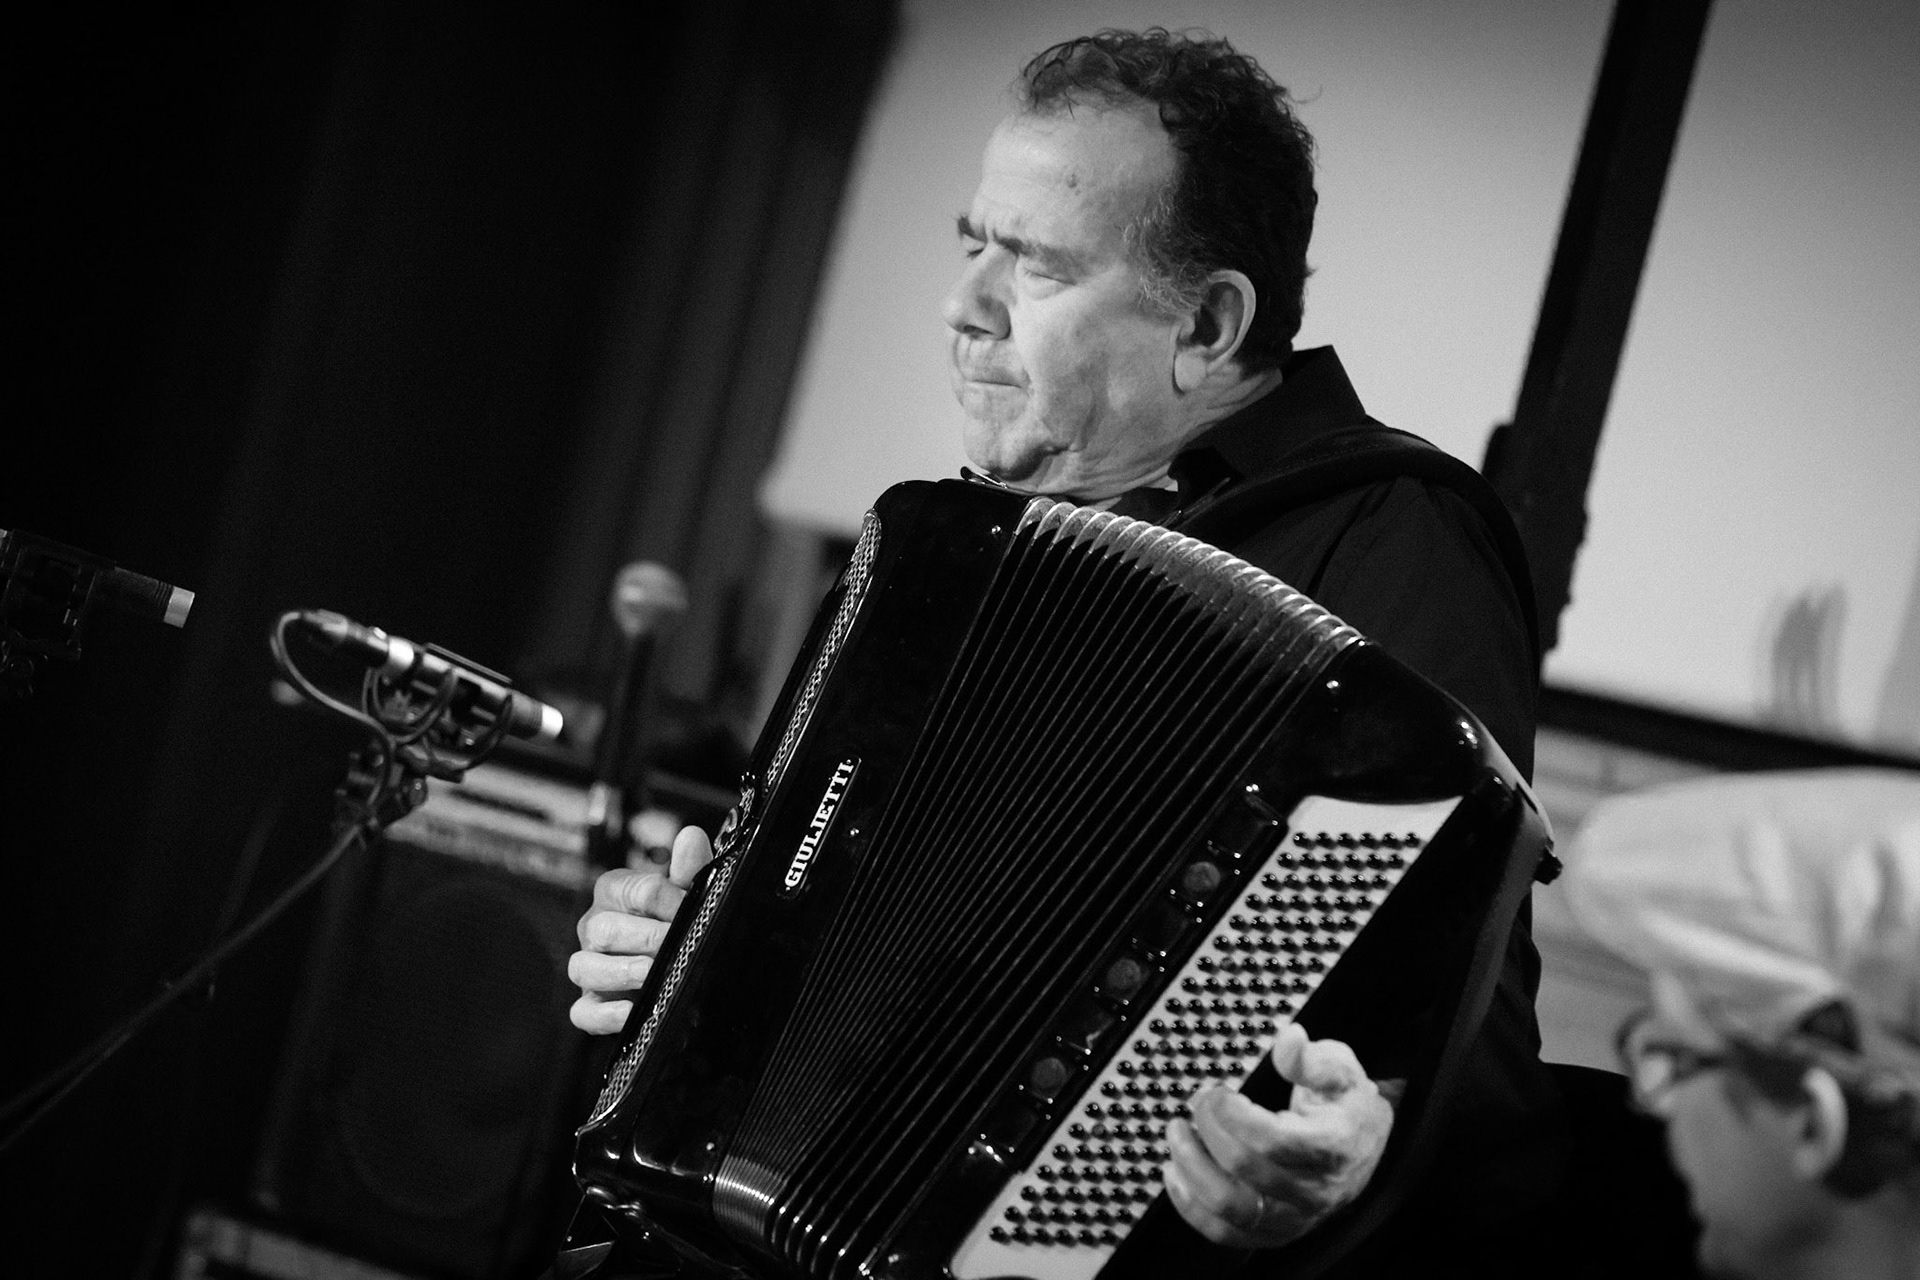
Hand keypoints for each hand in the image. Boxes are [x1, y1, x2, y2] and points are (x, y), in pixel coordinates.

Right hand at [567, 825, 712, 1033]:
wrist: (675, 960)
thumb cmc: (673, 918)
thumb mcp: (686, 891)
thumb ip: (690, 867)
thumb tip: (691, 838)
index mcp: (615, 891)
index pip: (635, 890)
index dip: (668, 900)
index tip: (690, 909)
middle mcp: (594, 926)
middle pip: (604, 929)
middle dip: (644, 938)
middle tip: (674, 946)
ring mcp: (588, 966)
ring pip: (584, 968)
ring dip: (619, 972)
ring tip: (650, 974)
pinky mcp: (590, 1003)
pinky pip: (583, 1013)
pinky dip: (604, 1015)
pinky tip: (630, 1011)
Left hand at [1163, 1022, 1395, 1248]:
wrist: (1362, 1147)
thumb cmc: (1345, 1106)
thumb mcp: (1340, 1069)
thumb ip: (1311, 1058)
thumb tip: (1289, 1039)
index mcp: (1334, 1147)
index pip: (1274, 1141)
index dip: (1234, 1115)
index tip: (1217, 1092)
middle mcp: (1316, 1191)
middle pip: (1246, 1170)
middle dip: (1209, 1130)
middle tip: (1197, 1103)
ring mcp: (1295, 1217)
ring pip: (1232, 1208)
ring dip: (1192, 1170)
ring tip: (1176, 1135)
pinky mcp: (1274, 1233)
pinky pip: (1226, 1233)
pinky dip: (1191, 1208)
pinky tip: (1175, 1175)